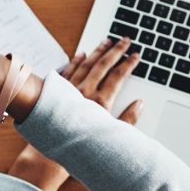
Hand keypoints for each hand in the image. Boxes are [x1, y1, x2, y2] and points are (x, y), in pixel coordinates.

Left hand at [5, 37, 147, 190]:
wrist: (48, 151)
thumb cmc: (80, 146)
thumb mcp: (110, 135)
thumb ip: (128, 119)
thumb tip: (140, 104)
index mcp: (99, 102)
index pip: (118, 76)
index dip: (129, 63)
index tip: (136, 54)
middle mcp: (84, 93)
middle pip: (103, 65)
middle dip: (116, 50)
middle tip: (125, 39)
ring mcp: (69, 90)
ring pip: (85, 64)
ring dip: (97, 51)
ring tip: (106, 41)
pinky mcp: (57, 92)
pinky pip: (67, 71)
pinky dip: (76, 61)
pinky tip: (82, 54)